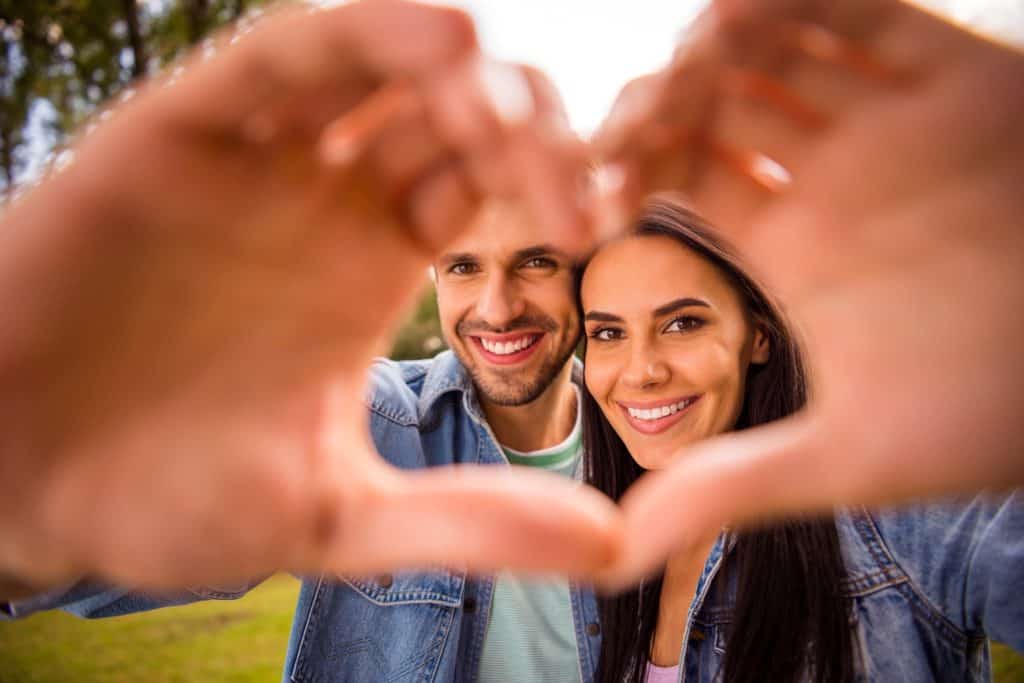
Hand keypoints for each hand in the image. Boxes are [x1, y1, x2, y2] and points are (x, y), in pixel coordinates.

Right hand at [0, 0, 616, 589]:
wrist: (23, 491)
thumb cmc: (170, 502)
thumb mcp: (341, 516)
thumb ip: (469, 520)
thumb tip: (606, 543)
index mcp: (372, 264)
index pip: (493, 181)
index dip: (559, 185)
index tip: (605, 221)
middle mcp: (325, 200)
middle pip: (457, 114)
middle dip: (530, 129)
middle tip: (580, 185)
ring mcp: (257, 163)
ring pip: (383, 69)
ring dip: (465, 74)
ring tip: (518, 116)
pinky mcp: (181, 136)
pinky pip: (284, 57)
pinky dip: (364, 35)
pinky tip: (446, 38)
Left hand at [594, 0, 1023, 582]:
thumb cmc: (994, 417)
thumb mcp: (850, 457)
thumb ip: (731, 487)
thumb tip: (614, 551)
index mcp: (787, 243)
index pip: (672, 174)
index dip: (620, 173)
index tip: (592, 197)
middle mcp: (827, 173)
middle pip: (708, 99)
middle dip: (657, 101)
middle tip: (628, 125)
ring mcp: (887, 118)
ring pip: (771, 42)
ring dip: (715, 44)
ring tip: (694, 68)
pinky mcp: (957, 72)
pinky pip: (857, 8)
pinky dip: (794, 1)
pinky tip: (744, 21)